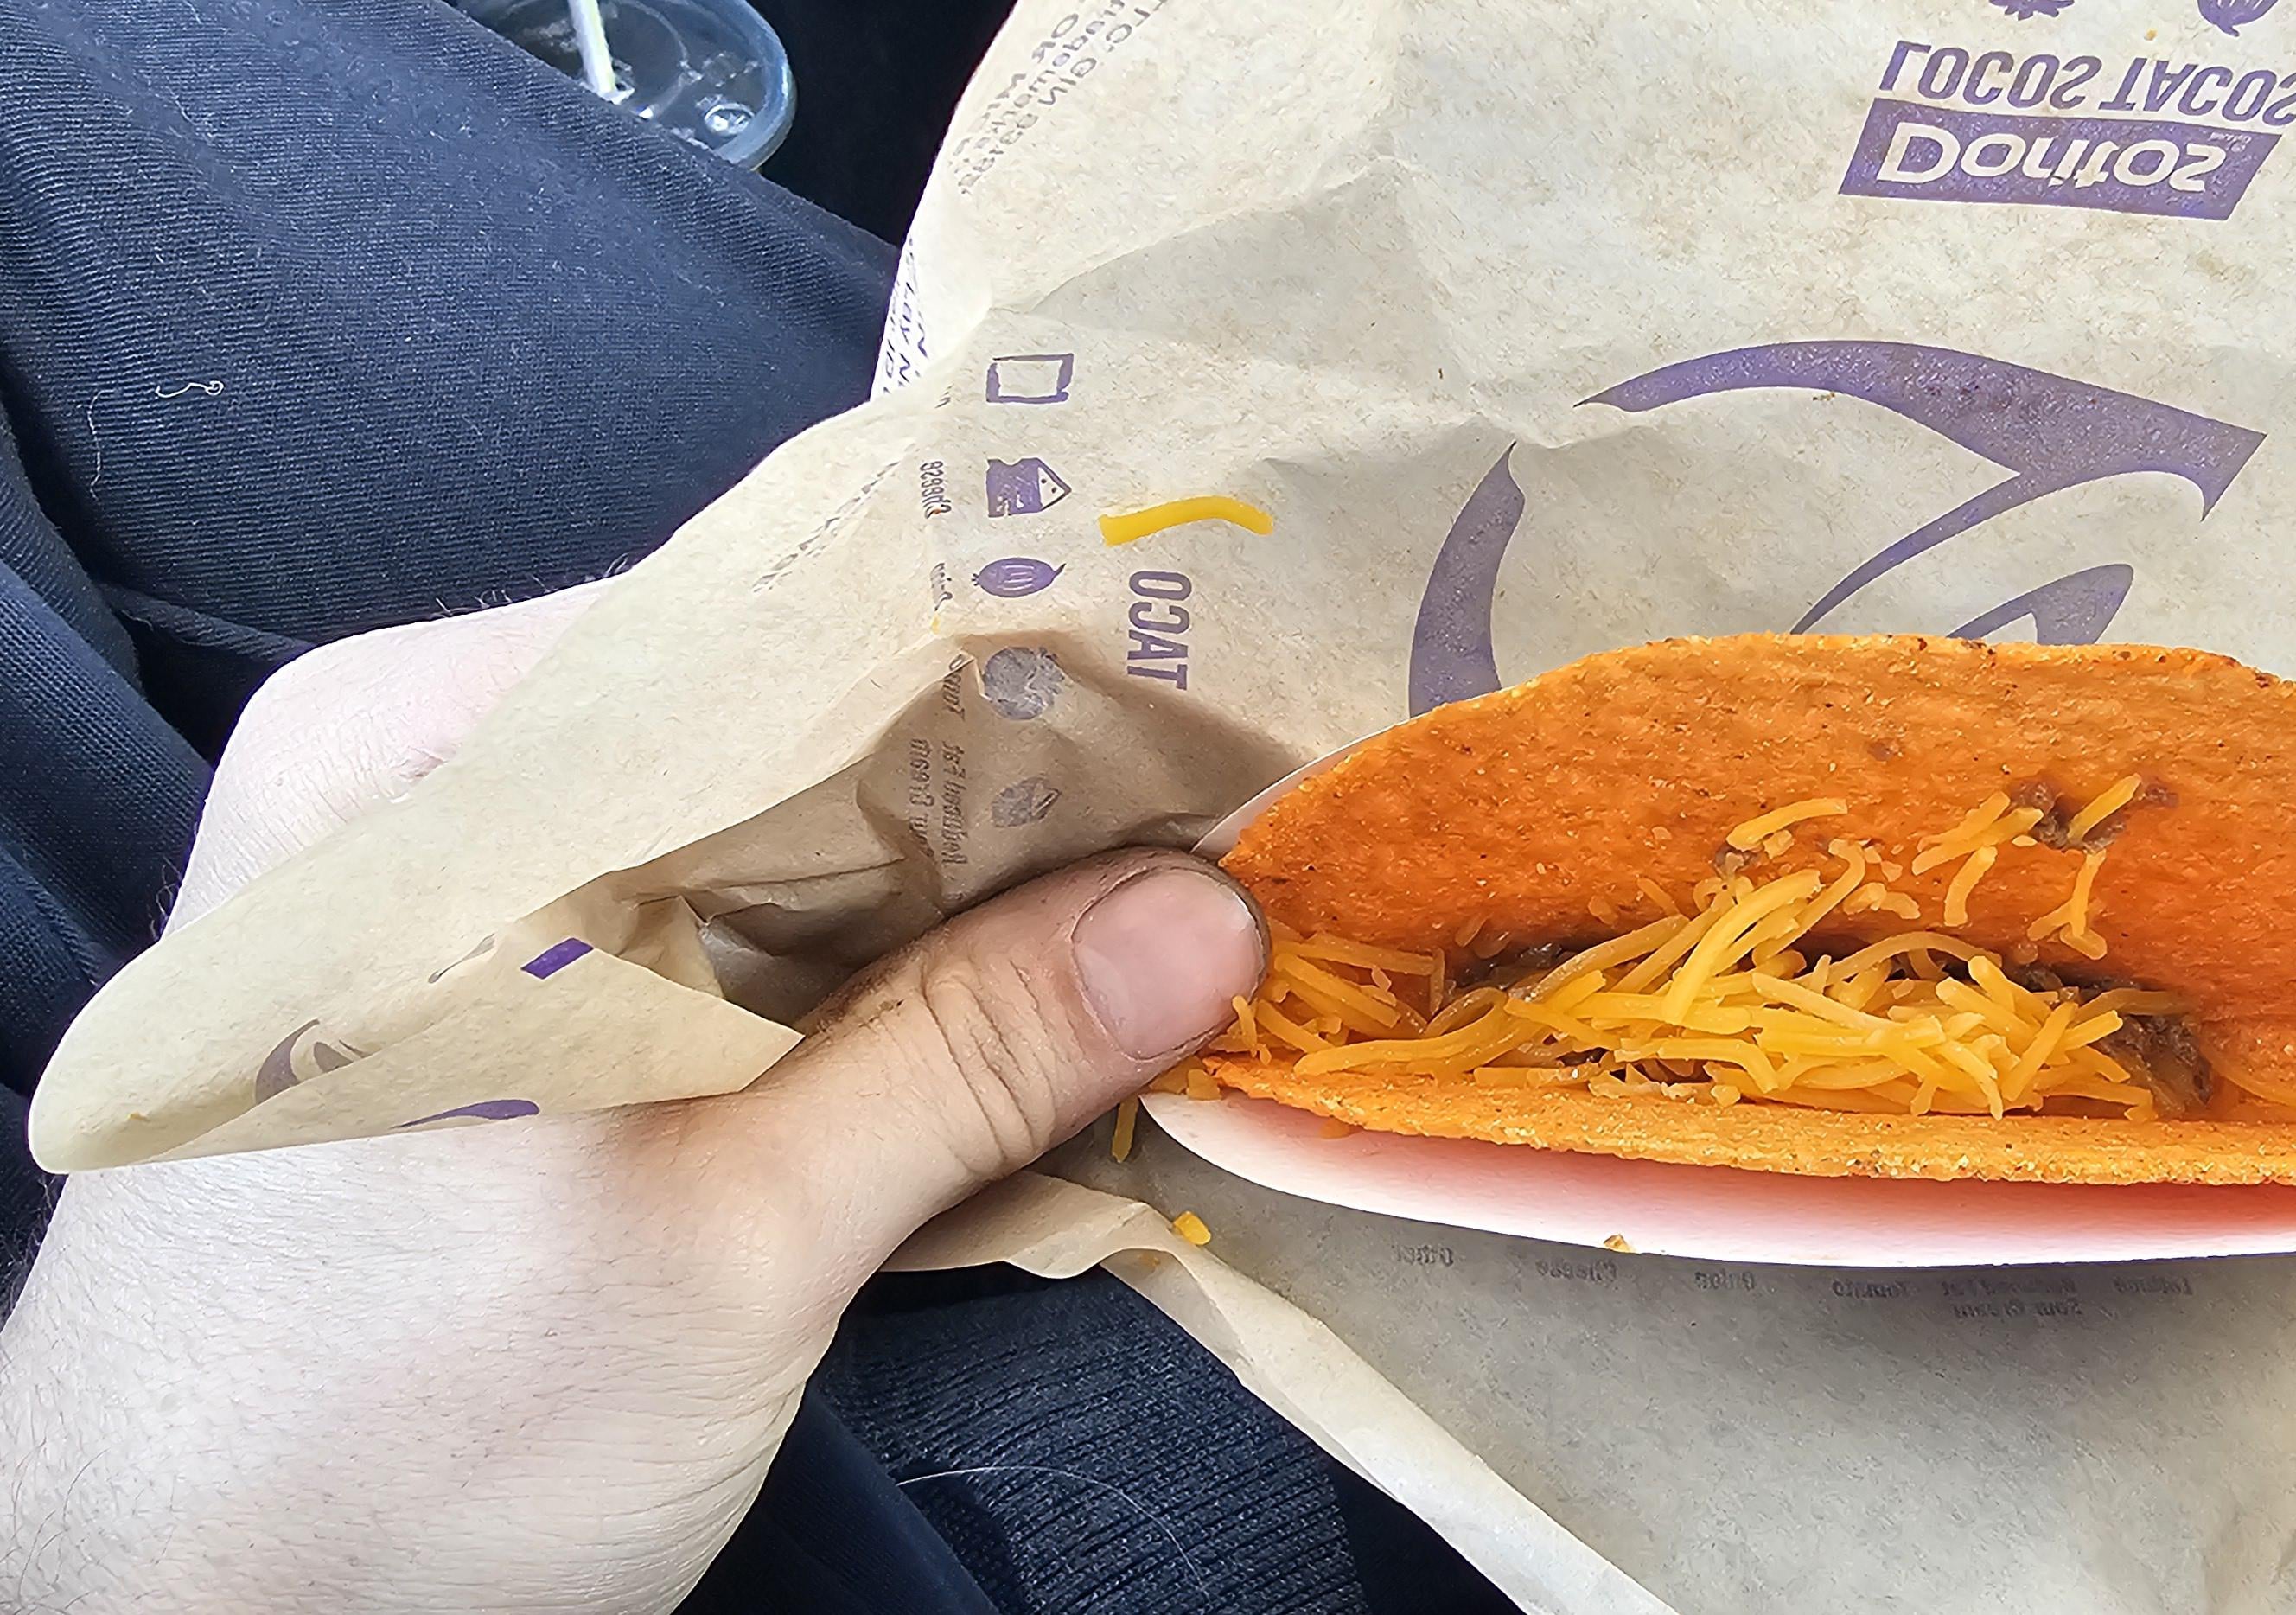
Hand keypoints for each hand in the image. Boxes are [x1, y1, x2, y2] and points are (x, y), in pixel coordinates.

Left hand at [0, 589, 1266, 1613]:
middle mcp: (433, 778)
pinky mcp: (516, 1011)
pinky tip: (1037, 1018)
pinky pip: (745, 938)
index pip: (780, 612)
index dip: (1023, 652)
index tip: (1234, 686)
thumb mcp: (720, 1254)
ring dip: (975, 898)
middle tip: (1251, 820)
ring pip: (790, 838)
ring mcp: (468, 897)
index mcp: (421, 755)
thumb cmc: (381, 1453)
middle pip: (796, 721)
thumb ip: (966, 1062)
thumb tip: (1217, 918)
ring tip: (1185, 913)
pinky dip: (890, 981)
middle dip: (1023, 790)